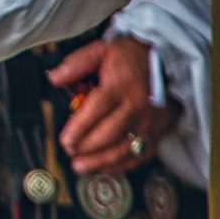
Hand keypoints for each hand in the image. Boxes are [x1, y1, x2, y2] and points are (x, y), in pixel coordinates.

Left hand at [50, 36, 169, 177]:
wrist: (165, 58)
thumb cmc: (130, 56)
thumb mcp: (101, 50)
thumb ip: (76, 64)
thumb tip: (53, 78)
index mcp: (121, 86)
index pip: (97, 111)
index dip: (79, 129)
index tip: (65, 141)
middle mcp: (138, 106)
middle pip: (109, 134)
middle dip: (87, 148)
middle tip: (70, 153)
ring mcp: (150, 121)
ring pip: (125, 149)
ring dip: (101, 162)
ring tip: (81, 167)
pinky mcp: (159, 130)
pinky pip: (141, 154)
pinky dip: (122, 165)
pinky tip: (105, 168)